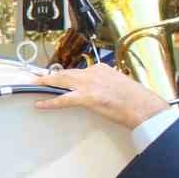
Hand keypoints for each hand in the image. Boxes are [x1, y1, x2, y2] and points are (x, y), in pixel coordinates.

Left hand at [35, 65, 168, 129]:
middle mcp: (94, 73)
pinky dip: (50, 102)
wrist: (146, 108)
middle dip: (49, 75)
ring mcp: (90, 85)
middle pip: (66, 73)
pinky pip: (64, 100)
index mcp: (103, 69)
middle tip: (35, 77)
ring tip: (33, 85)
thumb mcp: (119, 86)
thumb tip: (97, 92)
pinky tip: (40, 104)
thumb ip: (105, 85)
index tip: (56, 76)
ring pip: (62, 81)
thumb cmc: (137, 101)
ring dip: (45, 83)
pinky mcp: (88, 97)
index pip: (78, 71)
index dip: (65, 75)